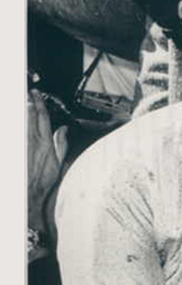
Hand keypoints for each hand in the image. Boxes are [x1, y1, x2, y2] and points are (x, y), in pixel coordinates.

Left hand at [28, 90, 67, 230]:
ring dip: (21, 111)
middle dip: (28, 103)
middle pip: (29, 116)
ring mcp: (22, 143)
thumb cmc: (45, 179)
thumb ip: (61, 143)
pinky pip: (15, 132)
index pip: (42, 117)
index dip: (39, 104)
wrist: (29, 191)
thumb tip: (63, 129)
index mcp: (45, 142)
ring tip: (20, 101)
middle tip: (25, 93)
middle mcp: (32, 140)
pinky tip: (15, 118)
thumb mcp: (60, 162)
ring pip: (21, 122)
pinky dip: (16, 123)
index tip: (35, 94)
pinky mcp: (15, 148)